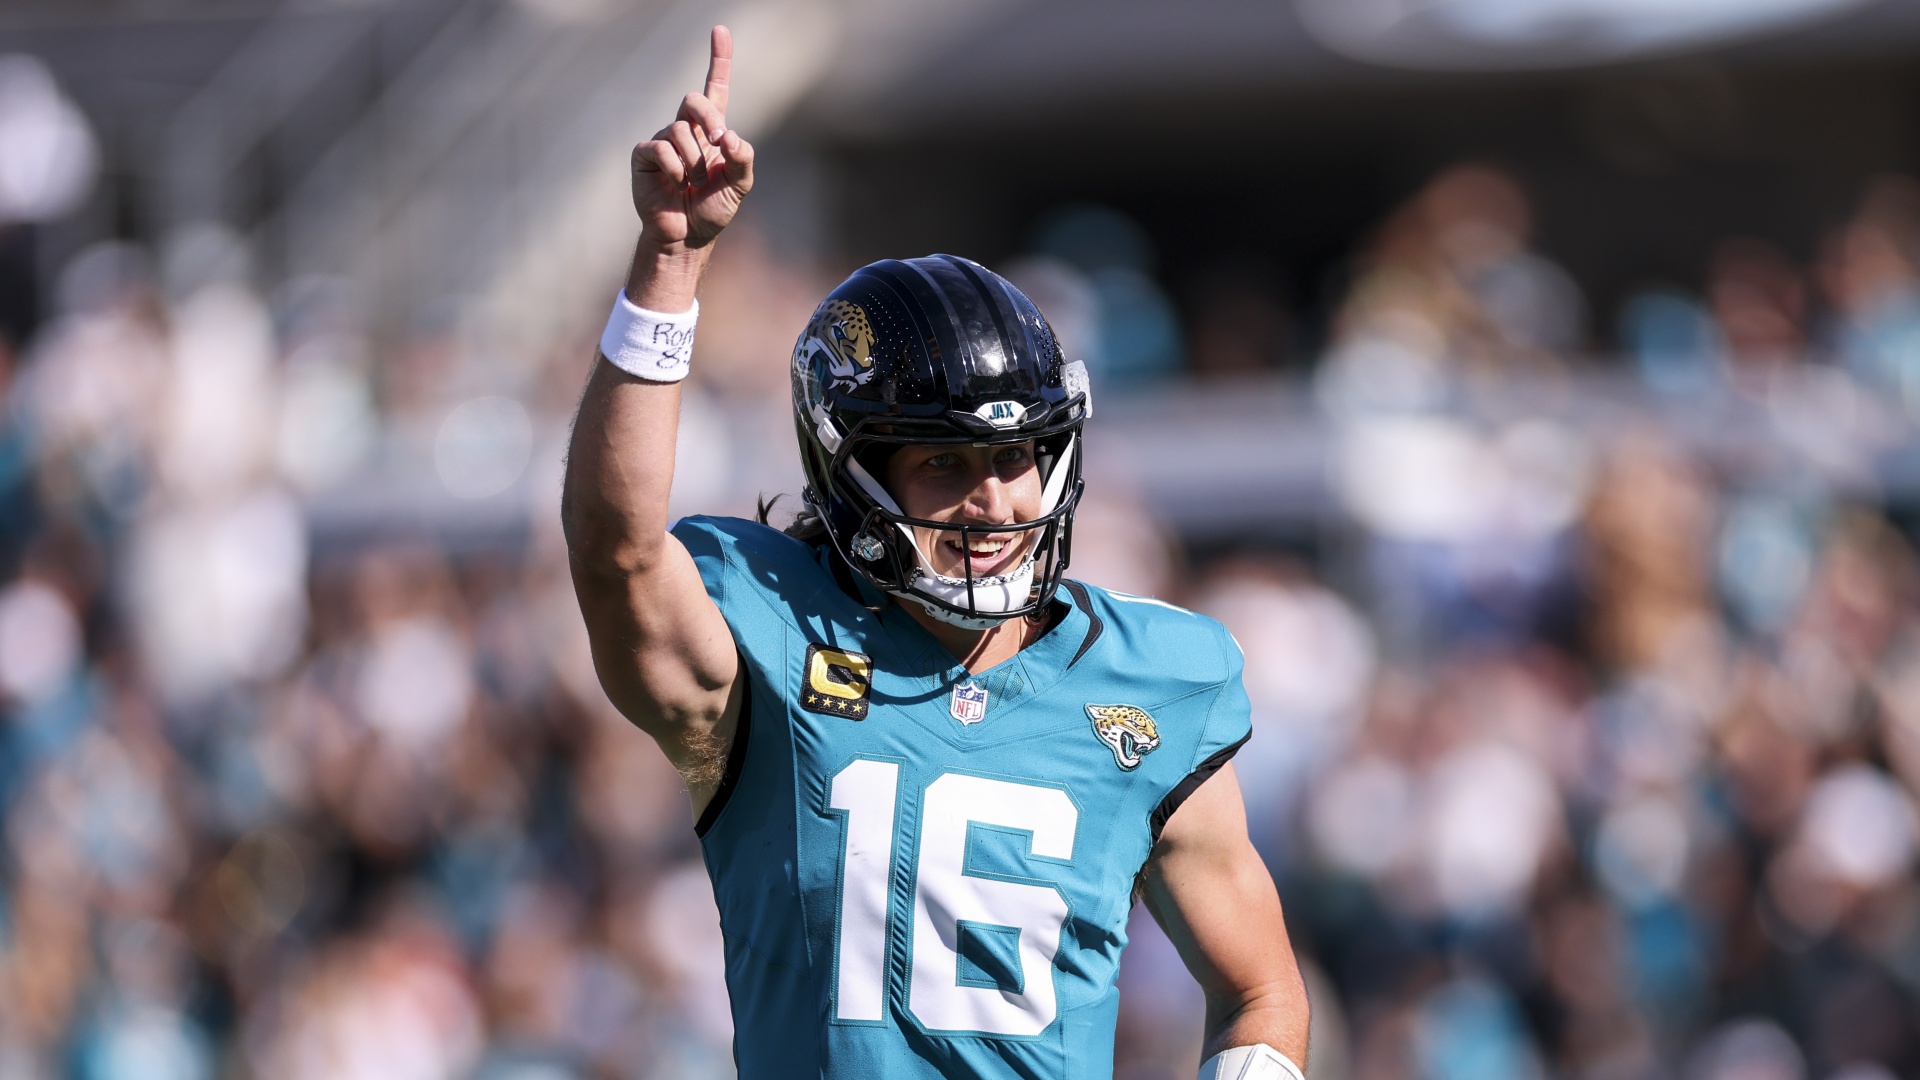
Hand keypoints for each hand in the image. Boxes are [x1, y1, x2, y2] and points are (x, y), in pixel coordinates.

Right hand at [631, 26, 754, 252]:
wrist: (687, 236)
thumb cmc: (713, 209)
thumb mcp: (740, 185)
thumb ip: (743, 158)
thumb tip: (729, 137)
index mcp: (712, 132)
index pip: (715, 88)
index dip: (718, 59)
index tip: (719, 29)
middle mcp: (686, 130)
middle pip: (694, 100)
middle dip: (708, 118)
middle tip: (718, 143)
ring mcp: (663, 140)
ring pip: (680, 130)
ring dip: (695, 160)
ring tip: (693, 183)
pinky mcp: (645, 155)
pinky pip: (661, 149)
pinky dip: (675, 168)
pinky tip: (676, 184)